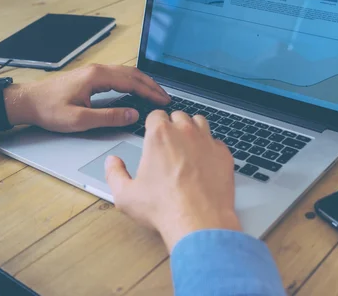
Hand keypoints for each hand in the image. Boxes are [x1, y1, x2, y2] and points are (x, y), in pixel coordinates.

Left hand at [0, 64, 169, 131]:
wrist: (27, 101)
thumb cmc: (48, 110)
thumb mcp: (80, 120)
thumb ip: (109, 117)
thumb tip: (133, 114)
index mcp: (96, 77)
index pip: (132, 82)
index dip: (150, 92)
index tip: (163, 101)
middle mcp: (97, 70)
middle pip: (132, 73)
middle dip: (151, 85)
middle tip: (165, 97)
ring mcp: (93, 71)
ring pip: (125, 72)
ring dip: (142, 82)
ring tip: (155, 93)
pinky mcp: (89, 76)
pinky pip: (117, 75)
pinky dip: (131, 81)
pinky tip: (135, 88)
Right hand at [104, 110, 241, 251]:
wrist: (199, 222)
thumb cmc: (165, 208)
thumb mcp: (126, 195)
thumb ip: (114, 174)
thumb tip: (112, 163)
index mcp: (160, 135)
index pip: (156, 115)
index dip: (153, 123)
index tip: (153, 133)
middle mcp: (185, 132)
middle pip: (179, 115)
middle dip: (173, 125)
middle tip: (169, 142)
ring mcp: (207, 141)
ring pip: (200, 122)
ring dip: (193, 129)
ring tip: (187, 145)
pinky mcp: (224, 154)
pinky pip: (217, 142)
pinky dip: (210, 147)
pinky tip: (205, 161)